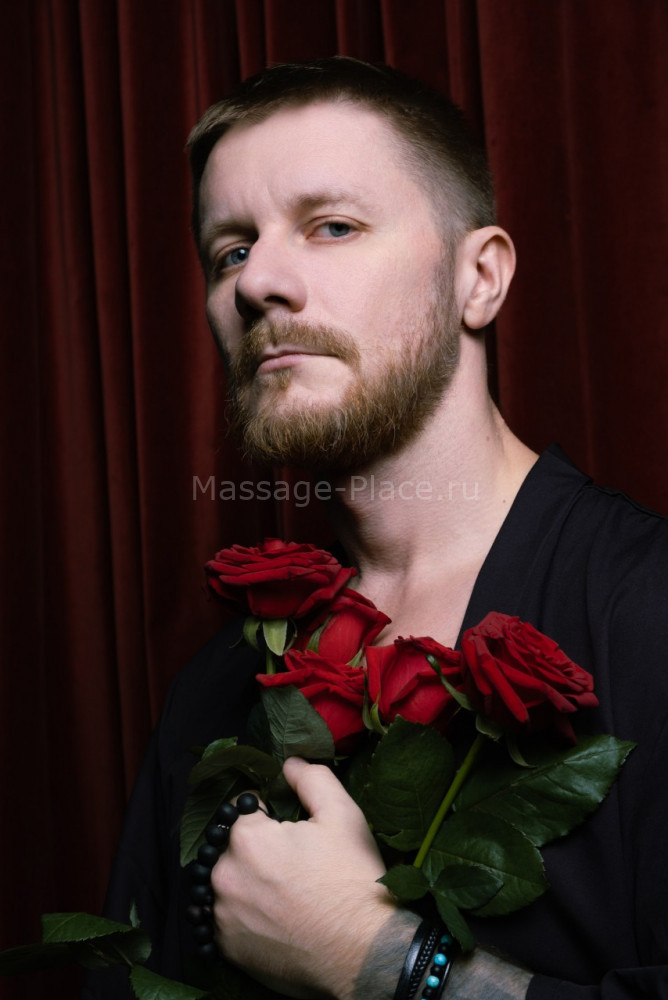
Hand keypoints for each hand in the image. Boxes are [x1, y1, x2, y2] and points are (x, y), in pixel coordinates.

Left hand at [211, 757, 396, 998]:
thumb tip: (289, 763)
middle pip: (231, 846)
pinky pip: (226, 918)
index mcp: (246, 839)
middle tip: (292, 863)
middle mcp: (224, 877)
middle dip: (255, 847)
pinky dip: (245, 913)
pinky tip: (275, 916)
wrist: (363, 953)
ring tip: (285, 892)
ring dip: (247, 880)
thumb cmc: (352, 880)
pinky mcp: (228, 949)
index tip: (291, 830)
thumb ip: (311, 778)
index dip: (268, 813)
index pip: (243, 807)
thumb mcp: (342, 814)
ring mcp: (223, 917)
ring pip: (227, 882)